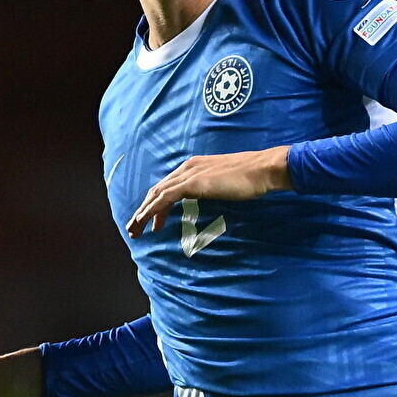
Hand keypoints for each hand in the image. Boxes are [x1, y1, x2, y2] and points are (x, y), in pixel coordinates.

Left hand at [125, 148, 290, 234]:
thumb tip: (211, 200)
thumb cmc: (252, 178)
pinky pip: (165, 197)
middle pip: (157, 190)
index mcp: (194, 167)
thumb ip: (214, 189)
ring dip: (142, 212)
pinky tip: (145, 221)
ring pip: (156, 194)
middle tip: (134, 228)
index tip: (153, 222)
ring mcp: (188, 174)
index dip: (156, 204)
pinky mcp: (192, 183)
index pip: (168, 186)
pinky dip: (152, 210)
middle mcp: (187, 168)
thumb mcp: (227, 184)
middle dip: (143, 209)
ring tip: (135, 229)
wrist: (262, 169)